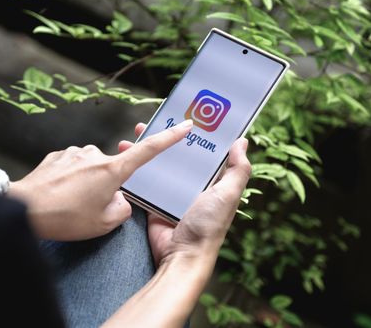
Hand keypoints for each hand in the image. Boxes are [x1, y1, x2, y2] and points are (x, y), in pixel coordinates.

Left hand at [9, 119, 192, 240]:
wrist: (22, 208)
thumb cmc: (65, 218)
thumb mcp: (103, 223)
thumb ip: (122, 209)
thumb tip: (119, 199)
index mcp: (113, 170)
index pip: (149, 150)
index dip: (169, 138)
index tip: (184, 125)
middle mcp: (96, 155)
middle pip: (114, 169)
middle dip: (109, 186)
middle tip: (91, 207)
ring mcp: (75, 153)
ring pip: (92, 169)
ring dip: (88, 184)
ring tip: (71, 205)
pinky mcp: (58, 156)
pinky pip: (74, 167)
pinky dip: (72, 181)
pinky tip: (59, 195)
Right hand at [118, 123, 250, 266]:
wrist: (180, 256)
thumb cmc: (208, 226)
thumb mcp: (227, 195)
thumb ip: (238, 170)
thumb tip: (242, 142)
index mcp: (212, 181)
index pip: (205, 151)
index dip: (198, 133)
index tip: (188, 114)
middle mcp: (192, 184)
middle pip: (179, 154)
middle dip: (168, 136)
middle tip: (157, 119)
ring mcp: (171, 192)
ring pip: (160, 164)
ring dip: (149, 148)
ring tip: (138, 133)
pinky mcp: (154, 201)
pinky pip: (145, 181)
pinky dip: (136, 168)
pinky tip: (127, 153)